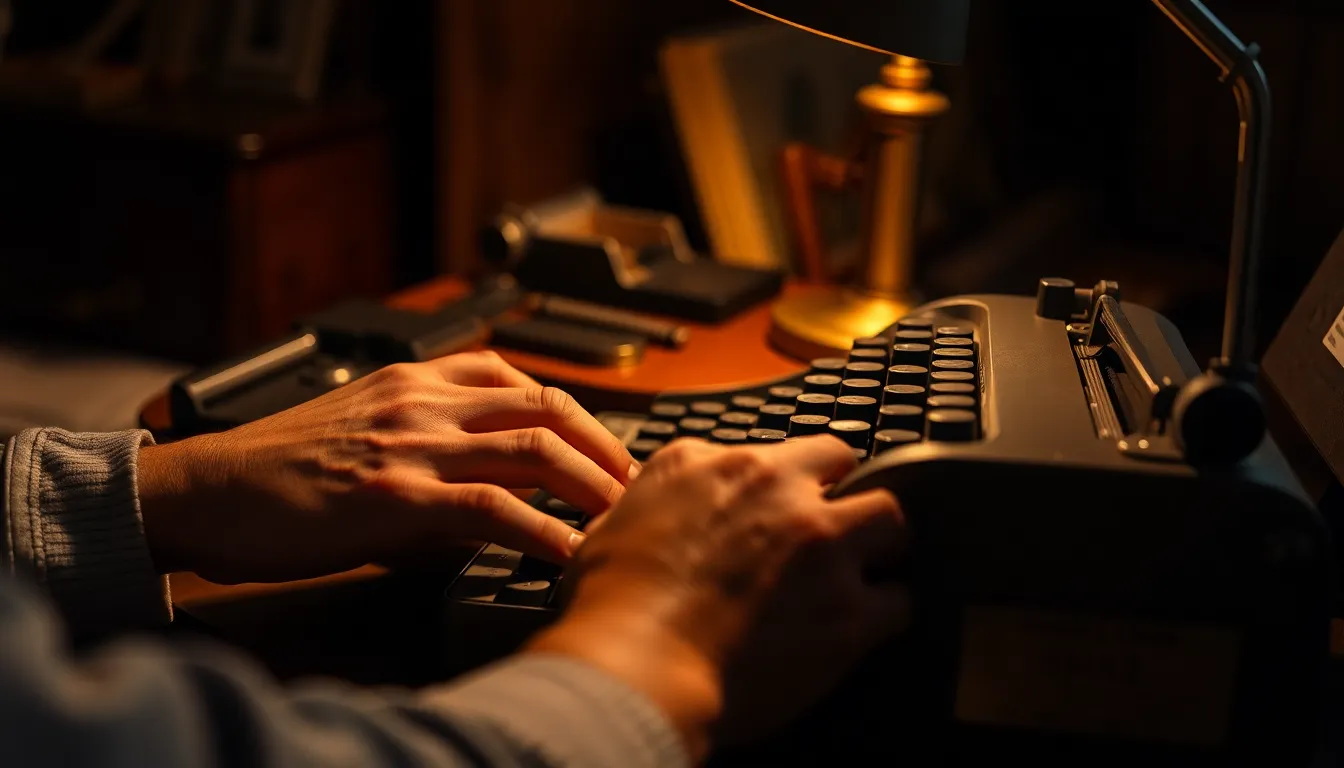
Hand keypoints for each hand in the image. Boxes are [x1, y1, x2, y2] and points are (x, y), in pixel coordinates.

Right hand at [137, 351, 638, 583]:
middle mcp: (424, 400)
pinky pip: (494, 507)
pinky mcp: (398, 495)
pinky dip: (544, 531)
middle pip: (546, 406)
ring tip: (620, 516)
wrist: (208, 489)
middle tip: (633, 484)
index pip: (519, 378)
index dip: (574, 413)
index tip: (602, 445)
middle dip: (603, 445)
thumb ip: (429, 433)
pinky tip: (569, 552)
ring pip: (534, 448)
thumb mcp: (364, 425)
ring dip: (592, 482)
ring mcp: (414, 444)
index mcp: (415, 378)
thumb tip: (492, 480)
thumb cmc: (279, 466)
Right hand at [528, 436, 908, 758]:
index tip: (792, 499)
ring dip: (879, 546)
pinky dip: (884, 616)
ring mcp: (822, 548)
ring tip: (861, 573)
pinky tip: (863, 629)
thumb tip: (662, 500)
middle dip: (845, 496)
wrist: (636, 664)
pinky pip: (898, 603)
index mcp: (723, 466)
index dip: (796, 478)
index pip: (786, 448)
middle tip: (831, 532)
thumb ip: (659, 495)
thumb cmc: (613, 604)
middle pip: (850, 465)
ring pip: (891, 520)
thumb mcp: (618, 518)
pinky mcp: (848, 611)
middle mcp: (780, 492)